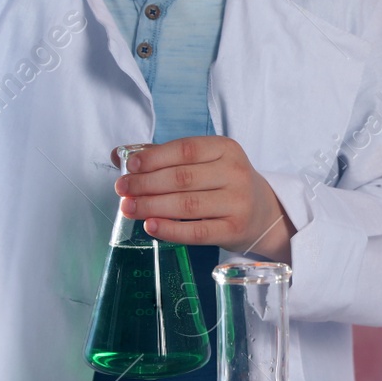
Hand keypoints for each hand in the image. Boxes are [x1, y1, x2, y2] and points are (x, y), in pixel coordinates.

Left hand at [114, 137, 295, 261]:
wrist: (263, 213)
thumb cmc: (224, 183)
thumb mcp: (204, 162)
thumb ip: (164, 156)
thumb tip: (118, 155)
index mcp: (226, 148)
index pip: (185, 150)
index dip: (154, 158)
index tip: (130, 166)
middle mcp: (235, 173)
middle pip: (182, 178)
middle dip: (146, 184)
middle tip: (122, 189)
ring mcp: (237, 202)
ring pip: (186, 205)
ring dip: (152, 206)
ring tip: (128, 208)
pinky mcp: (234, 230)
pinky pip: (196, 232)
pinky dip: (170, 230)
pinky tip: (150, 226)